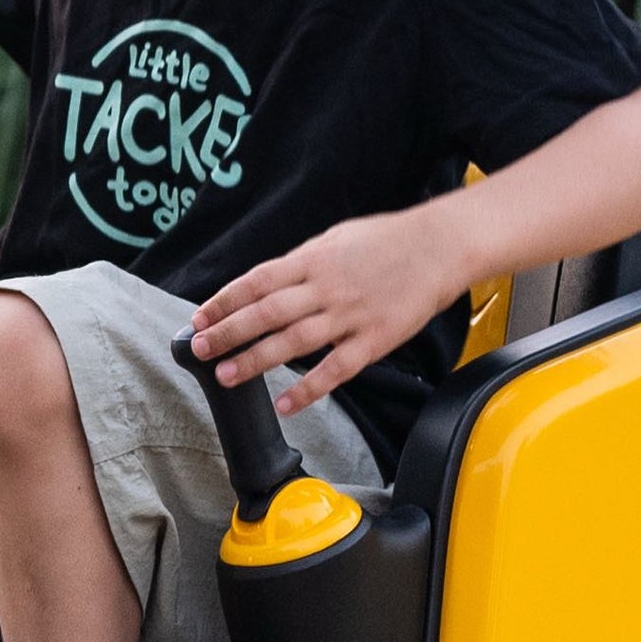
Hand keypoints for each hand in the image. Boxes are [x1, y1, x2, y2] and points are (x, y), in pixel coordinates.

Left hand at [186, 206, 470, 406]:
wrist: (441, 247)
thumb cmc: (388, 240)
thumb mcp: (337, 238)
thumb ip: (303, 262)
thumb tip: (270, 282)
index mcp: (313, 259)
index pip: (257, 282)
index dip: (224, 301)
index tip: (199, 318)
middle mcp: (326, 288)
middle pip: (266, 313)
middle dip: (228, 332)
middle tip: (199, 350)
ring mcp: (350, 316)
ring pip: (293, 343)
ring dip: (255, 360)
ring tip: (227, 375)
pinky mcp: (374, 341)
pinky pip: (335, 369)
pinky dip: (307, 388)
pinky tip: (284, 403)